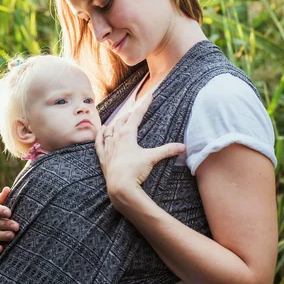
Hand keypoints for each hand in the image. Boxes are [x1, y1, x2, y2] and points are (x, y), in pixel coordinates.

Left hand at [95, 92, 185, 209]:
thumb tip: (183, 147)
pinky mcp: (103, 157)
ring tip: (121, 118)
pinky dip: (101, 134)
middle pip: (122, 120)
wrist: (120, 187)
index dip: (144, 104)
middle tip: (137, 109)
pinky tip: (102, 129)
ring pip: (110, 129)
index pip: (136, 115)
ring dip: (116, 122)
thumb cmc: (135, 171)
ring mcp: (108, 147)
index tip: (150, 95)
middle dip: (130, 113)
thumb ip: (167, 151)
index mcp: (127, 134)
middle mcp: (115, 138)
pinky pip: (99, 142)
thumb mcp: (152, 158)